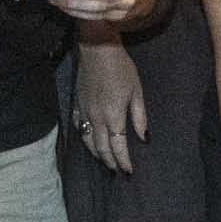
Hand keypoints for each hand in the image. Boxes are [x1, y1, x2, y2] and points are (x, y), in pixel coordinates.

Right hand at [75, 38, 146, 174]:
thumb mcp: (137, 91)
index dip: (123, 161)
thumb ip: (139, 117)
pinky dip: (84, 139)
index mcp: (113, 116)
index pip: (118, 147)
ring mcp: (84, 112)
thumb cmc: (121, 68)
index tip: (129, 171)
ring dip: (96, 154)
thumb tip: (144, 138)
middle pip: (101, 148)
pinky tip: (88, 141)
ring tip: (105, 161)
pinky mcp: (76, 105)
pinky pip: (78, 129)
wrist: (97, 50)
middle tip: (117, 170)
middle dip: (110, 161)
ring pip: (87, 141)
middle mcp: (96, 119)